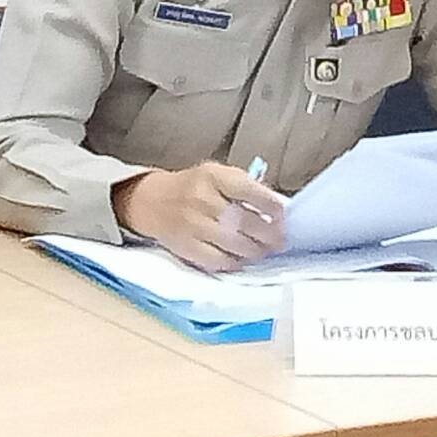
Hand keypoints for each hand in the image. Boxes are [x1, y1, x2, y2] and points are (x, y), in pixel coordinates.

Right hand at [112, 161, 286, 271]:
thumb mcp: (218, 174)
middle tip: (281, 240)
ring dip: (255, 250)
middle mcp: (202, 200)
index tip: (283, 216)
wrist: (153, 201)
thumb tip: (276, 209)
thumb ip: (245, 187)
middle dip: (269, 234)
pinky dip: (234, 262)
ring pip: (233, 244)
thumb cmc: (194, 187)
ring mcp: (192, 225)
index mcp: (213, 176)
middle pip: (244, 221)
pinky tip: (243, 259)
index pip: (250, 191)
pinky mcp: (186, 247)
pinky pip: (216, 260)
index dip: (272, 206)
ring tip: (265, 250)